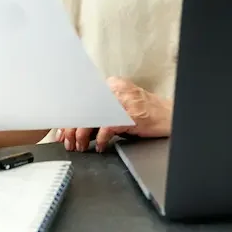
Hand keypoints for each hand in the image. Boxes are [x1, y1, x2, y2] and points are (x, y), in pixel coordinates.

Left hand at [57, 77, 171, 152]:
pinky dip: (100, 140)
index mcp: (112, 85)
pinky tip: (99, 147)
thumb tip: (77, 128)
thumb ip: (102, 113)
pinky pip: (107, 128)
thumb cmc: (145, 114)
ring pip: (93, 117)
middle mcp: (116, 89)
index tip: (61, 130)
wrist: (169, 116)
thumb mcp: (120, 109)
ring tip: (80, 147)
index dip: (71, 117)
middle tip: (67, 142)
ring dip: (82, 136)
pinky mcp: (130, 114)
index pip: (84, 99)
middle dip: (72, 128)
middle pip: (85, 108)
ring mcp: (123, 101)